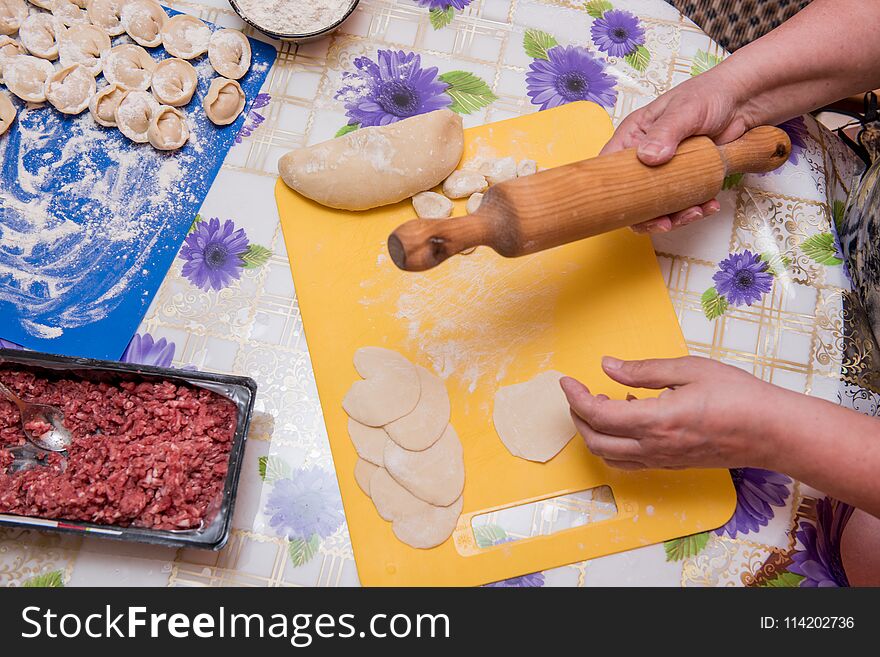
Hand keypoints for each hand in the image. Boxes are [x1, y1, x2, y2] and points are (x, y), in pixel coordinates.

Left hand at [559, 356, 789, 470]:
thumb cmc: (738, 396)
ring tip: (599, 405)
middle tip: (576, 393)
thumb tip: (607, 366)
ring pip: (610, 455)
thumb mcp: (689, 369)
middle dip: (577, 417)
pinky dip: (616, 442)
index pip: (597, 416)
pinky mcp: (672, 464)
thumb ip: (643, 371)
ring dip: (594, 432)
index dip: (575, 399)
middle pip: (596, 441)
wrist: (772, 431)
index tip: (566, 381)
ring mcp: (663, 460)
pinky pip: (631, 460)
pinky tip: (628, 417)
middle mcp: (654, 448)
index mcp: (655, 422)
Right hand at [601, 73, 752, 232]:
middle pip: (631, 196)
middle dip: (647, 215)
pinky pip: (682, 204)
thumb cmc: (710, 94)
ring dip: (675, 216)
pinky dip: (695, 210)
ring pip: (657, 206)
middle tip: (665, 222)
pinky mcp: (685, 181)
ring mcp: (665, 172)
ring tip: (695, 212)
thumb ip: (665, 132)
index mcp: (633, 137)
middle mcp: (645, 157)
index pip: (609, 167)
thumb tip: (648, 157)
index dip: (611, 190)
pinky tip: (708, 205)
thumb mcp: (685, 110)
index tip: (626, 207)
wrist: (744, 102)